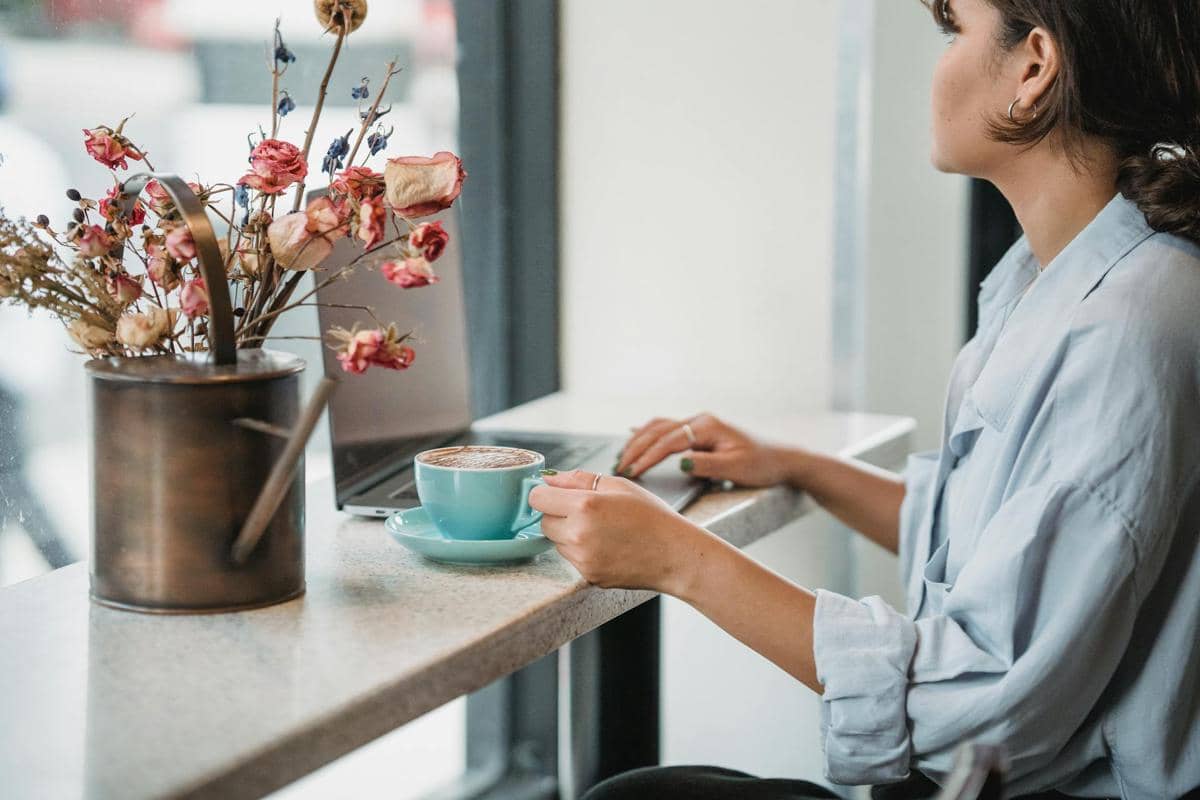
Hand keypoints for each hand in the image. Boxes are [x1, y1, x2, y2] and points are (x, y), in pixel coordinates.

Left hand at [528, 469, 706, 592]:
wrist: (675, 554)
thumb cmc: (652, 516)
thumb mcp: (619, 486)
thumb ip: (578, 479)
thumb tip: (549, 478)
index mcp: (585, 506)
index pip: (537, 498)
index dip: (547, 494)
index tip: (557, 494)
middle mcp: (578, 534)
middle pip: (544, 522)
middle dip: (558, 515)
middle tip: (588, 512)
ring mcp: (582, 559)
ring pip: (557, 542)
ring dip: (570, 534)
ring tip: (602, 530)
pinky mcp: (588, 575)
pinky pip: (572, 559)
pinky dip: (582, 551)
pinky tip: (607, 546)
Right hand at [615, 413, 787, 486]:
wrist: (782, 458)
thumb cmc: (762, 465)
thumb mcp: (736, 469)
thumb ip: (707, 465)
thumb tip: (680, 462)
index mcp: (708, 426)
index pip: (668, 441)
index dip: (647, 456)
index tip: (631, 471)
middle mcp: (701, 420)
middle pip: (658, 430)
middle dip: (635, 448)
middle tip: (618, 466)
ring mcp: (700, 423)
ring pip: (659, 426)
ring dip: (638, 440)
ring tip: (621, 456)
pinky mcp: (700, 430)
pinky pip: (667, 427)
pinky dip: (648, 433)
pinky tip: (633, 434)